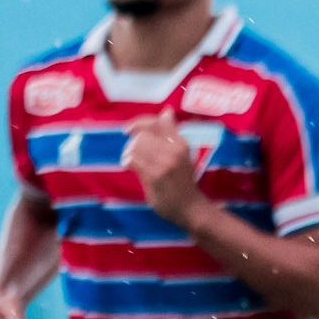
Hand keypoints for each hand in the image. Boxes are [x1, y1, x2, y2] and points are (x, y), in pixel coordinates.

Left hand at [123, 108, 202, 226]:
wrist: (190, 207)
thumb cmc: (185, 180)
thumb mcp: (183, 153)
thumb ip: (172, 134)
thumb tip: (167, 111)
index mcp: (182, 143)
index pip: (157, 122)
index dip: (139, 122)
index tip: (129, 129)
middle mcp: (175, 150)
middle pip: (143, 134)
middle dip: (133, 141)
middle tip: (133, 151)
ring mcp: (164, 163)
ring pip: (136, 146)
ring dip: (129, 152)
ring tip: (132, 159)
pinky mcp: (154, 176)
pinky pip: (133, 160)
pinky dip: (128, 161)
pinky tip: (131, 166)